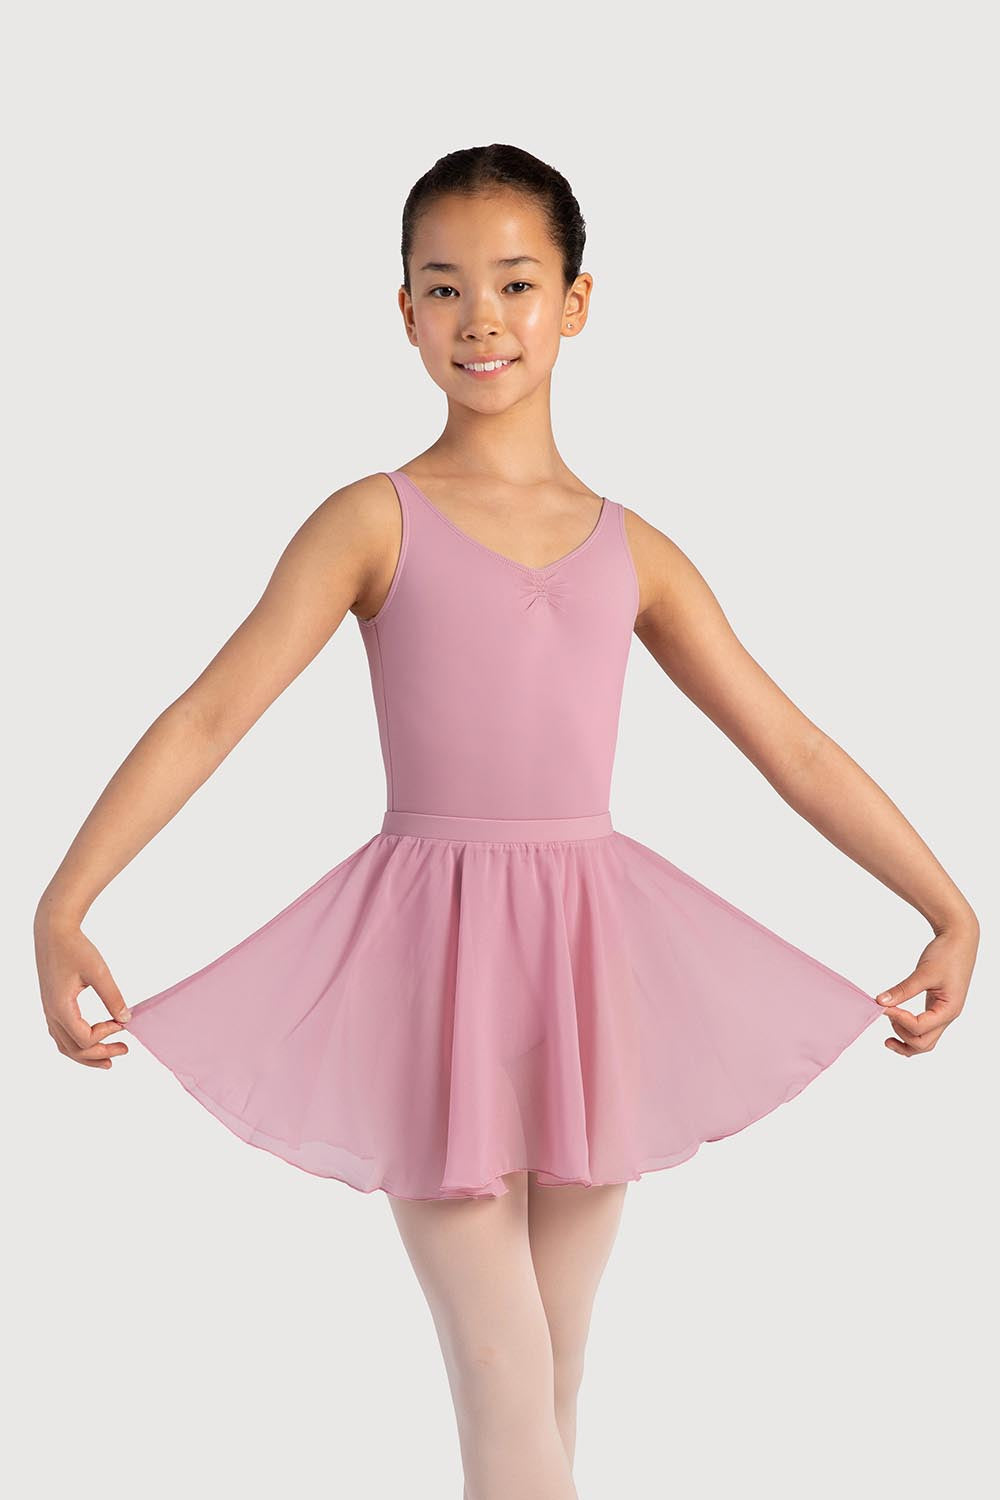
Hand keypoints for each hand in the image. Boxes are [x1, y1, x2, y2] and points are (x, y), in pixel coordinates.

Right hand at [34, 913, 131, 1069]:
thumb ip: (113, 996)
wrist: (53, 932)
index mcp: (61, 1007)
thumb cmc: (75, 948)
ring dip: (87, 1055)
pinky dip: (78, 1044)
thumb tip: (126, 1019)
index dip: (106, 1035)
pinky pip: (62, 1034)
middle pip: (73, 1049)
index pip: (84, 1039)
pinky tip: (92, 1040)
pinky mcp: (52, 1005)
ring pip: (65, 1045)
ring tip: (108, 1059)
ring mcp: (50, 1011)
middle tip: (124, 1050)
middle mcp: (52, 1013)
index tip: (122, 1022)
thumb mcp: (98, 971)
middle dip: (99, 1054)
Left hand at [875, 917, 978, 1056]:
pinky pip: (924, 1028)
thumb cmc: (948, 954)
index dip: (898, 1019)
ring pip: (925, 1040)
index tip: (882, 1006)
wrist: (960, 940)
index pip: (919, 1027)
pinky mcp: (936, 1007)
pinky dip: (910, 1031)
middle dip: (902, 1037)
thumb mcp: (924, 972)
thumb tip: (881, 1002)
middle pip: (924, 1043)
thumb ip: (903, 989)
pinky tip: (896, 1023)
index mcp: (948, 1009)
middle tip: (885, 1017)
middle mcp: (947, 1016)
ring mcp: (942, 1013)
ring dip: (905, 1040)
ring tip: (888, 1030)